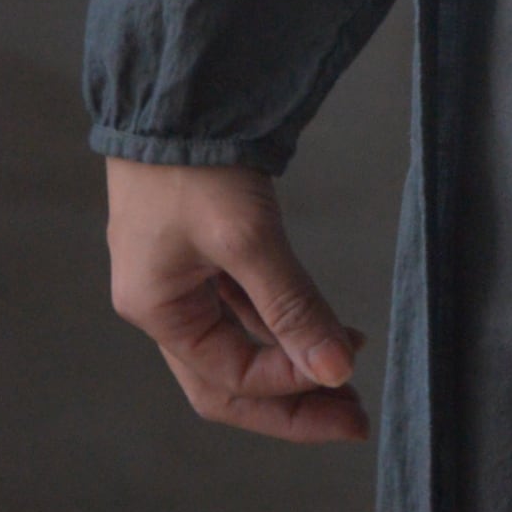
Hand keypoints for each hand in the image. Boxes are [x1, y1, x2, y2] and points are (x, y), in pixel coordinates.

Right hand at [105, 159, 368, 443]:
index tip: (346, 378)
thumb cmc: (196, 165)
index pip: (227, 378)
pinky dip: (283, 322)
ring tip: (351, 373)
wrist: (177, 93)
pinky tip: (326, 326)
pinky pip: (244, 308)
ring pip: (239, 344)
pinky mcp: (202, 251)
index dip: (288, 386)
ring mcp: (180, 278)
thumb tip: (338, 371)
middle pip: (227, 380)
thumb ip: (292, 308)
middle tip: (354, 418)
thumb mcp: (247, 239)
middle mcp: (162, 304)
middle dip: (290, 401)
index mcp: (157, 310)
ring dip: (292, 363)